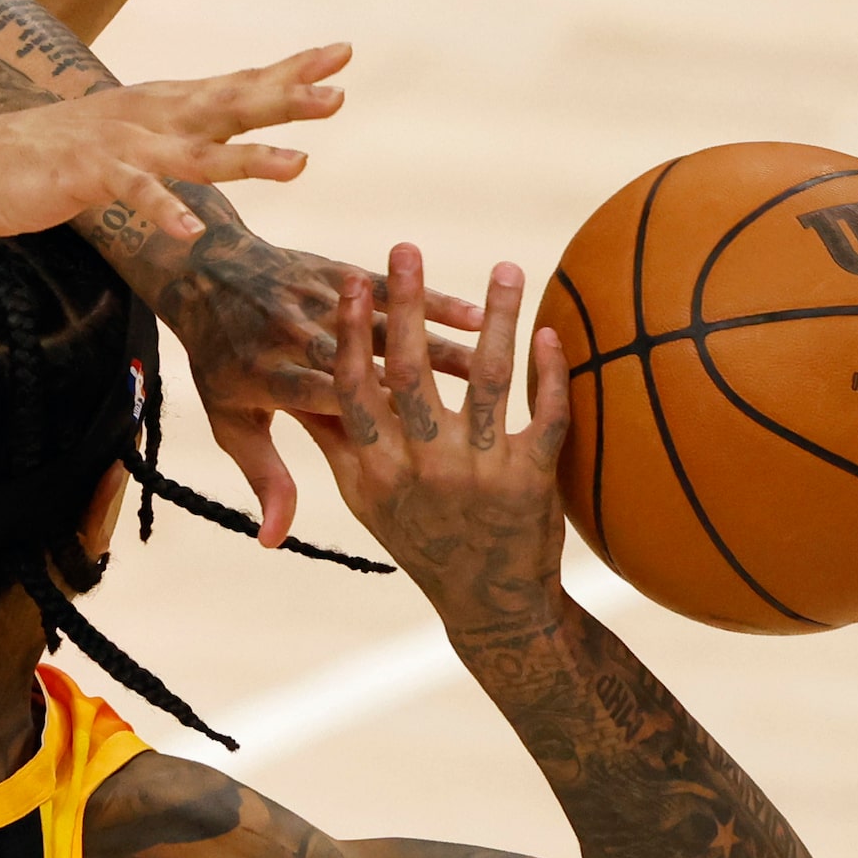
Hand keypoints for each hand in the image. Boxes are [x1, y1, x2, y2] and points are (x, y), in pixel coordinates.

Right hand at [0, 56, 343, 241]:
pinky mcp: (91, 175)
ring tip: (300, 166)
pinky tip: (193, 231)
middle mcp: (152, 115)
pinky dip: (165, 211)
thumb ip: (178, 134)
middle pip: (229, 105)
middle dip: (284, 99)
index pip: (237, 82)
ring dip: (250, 158)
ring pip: (198, 152)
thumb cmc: (60, 154)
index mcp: (164, 105)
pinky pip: (136, 196)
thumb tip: (223, 131)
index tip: (341, 55)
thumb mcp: (131, 136)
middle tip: (336, 95)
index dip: (289, 69)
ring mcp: (123, 144)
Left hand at [168, 238, 484, 545]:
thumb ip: (264, 477)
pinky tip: (476, 315)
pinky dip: (427, 301)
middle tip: (470, 405)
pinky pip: (387, 290)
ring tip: (485, 362)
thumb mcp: (232, 423)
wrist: (202, 277)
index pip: (320, 401)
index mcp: (267, 378)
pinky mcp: (333, 272)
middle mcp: (291, 337)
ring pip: (380, 325)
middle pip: (360, 362)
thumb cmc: (222, 366)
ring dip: (434, 342)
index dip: (365, 419)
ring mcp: (313, 302)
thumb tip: (273, 542)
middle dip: (414, 379)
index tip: (414, 450)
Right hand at [297, 244, 569, 634]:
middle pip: (410, 373)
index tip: (348, 281)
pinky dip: (550, 372)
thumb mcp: (366, 501)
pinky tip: (549, 330)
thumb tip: (307, 392)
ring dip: (497, 319)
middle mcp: (422, 468)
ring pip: (486, 381)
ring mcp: (478, 473)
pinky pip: (543, 416)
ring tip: (507, 265)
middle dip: (406, 307)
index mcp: (375, 469)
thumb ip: (339, 445)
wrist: (489, 608)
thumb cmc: (421, 545)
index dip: (349, 334)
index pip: (352, 390)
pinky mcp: (531, 482)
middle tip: (405, 248)